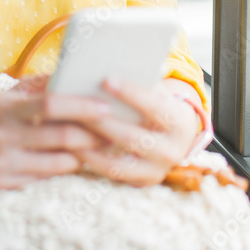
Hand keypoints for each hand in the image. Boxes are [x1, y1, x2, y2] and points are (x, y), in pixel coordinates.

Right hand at [0, 74, 113, 191]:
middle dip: (93, 135)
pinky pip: (44, 180)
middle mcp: (2, 136)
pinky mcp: (0, 186)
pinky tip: (79, 163)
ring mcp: (0, 163)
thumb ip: (43, 85)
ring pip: (58, 164)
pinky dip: (64, 171)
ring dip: (85, 156)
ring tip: (104, 148)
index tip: (106, 107)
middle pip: (60, 138)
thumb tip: (79, 76)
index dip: (80, 106)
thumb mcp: (14, 94)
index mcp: (6, 107)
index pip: (49, 105)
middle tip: (116, 132)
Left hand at [72, 77, 200, 186]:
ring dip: (91, 144)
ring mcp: (157, 171)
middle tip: (76, 107)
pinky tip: (73, 145)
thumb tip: (105, 66)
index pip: (155, 106)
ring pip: (119, 161)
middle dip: (101, 121)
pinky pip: (112, 174)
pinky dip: (91, 160)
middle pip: (131, 137)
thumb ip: (141, 84)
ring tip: (69, 127)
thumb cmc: (157, 106)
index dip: (131, 93)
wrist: (175, 137)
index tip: (106, 80)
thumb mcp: (157, 94)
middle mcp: (172, 151)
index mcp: (179, 122)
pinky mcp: (141, 182)